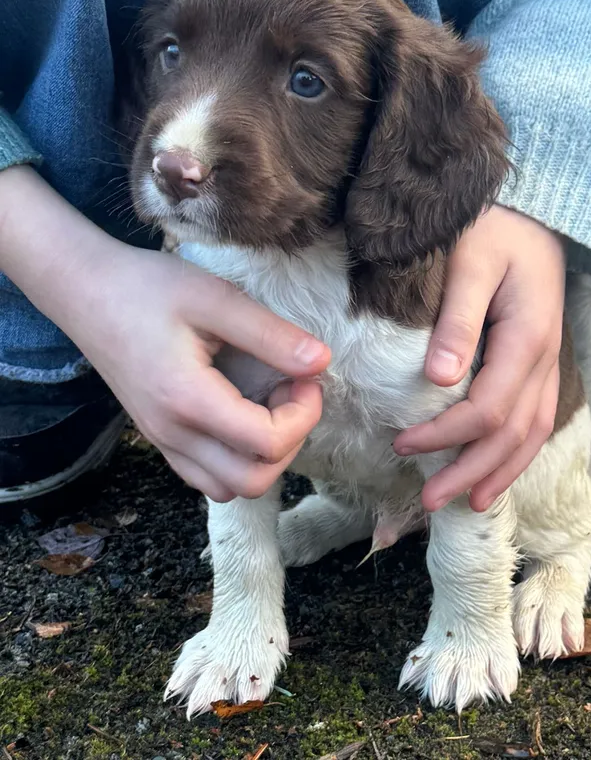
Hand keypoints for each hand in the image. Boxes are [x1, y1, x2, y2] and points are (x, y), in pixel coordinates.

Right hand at [0, 166, 329, 501]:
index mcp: (189, 401)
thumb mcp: (216, 299)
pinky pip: (206, 475)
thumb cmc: (148, 288)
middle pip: (253, 481)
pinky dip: (236, 458)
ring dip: (264, 456)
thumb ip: (271, 335)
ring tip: (268, 402)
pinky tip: (243, 411)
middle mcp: (173, 435)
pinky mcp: (158, 437)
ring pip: (229, 487)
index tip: (306, 373)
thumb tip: (321, 362)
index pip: (268, 443)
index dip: (305, 413)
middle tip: (291, 390)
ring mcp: (162, 441)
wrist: (85, 290)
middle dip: (291, 440)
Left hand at [393, 205, 564, 511]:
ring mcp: (546, 364)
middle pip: (513, 434)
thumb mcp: (469, 261)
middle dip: (471, 471)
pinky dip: (514, 452)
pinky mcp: (538, 363)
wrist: (528, 213)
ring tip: (469, 503)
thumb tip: (438, 379)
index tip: (401, 444)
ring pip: (532, 434)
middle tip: (430, 502)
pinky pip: (535, 420)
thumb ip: (456, 318)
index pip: (488, 406)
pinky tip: (494, 469)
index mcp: (527, 337)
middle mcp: (544, 358)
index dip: (446, 434)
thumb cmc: (491, 229)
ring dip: (499, 472)